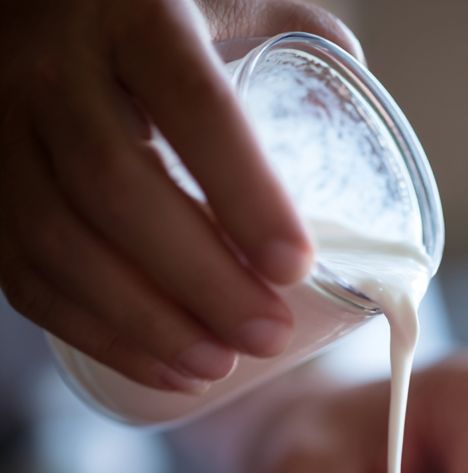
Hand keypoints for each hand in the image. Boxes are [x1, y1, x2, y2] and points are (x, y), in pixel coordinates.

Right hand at [0, 1, 360, 392]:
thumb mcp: (222, 3)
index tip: (296, 266)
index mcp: (134, 12)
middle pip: (116, 186)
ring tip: (220, 365)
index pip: (190, 103)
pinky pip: (28, 280)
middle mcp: (54, 69)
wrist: (39, 9)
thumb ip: (293, 43)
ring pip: (61, 243)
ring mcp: (9, 135)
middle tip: (268, 333)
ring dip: (147, 323)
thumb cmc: (152, 17)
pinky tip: (165, 371)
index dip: (244, 190)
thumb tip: (363, 122)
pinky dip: (100, 337)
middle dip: (200, 279)